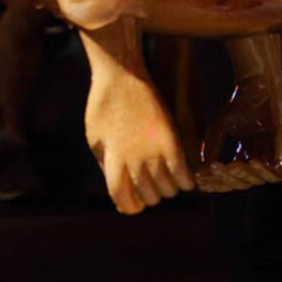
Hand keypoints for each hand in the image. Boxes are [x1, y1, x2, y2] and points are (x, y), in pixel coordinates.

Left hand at [85, 71, 194, 213]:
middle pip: (149, 196)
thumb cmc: (104, 105)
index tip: (132, 206)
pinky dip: (186, 183)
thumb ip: (105, 164)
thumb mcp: (94, 137)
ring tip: (164, 178)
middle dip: (149, 196)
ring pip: (168, 190)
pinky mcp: (171, 140)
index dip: (128, 206)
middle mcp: (134, 158)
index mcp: (112, 158)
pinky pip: (185, 177)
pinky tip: (182, 177)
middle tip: (149, 186)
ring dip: (167, 189)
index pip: (122, 197)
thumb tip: (118, 190)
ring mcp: (154, 150)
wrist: (120, 75)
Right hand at [196, 74, 281, 192]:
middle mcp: (261, 158)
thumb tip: (201, 172)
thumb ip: (212, 150)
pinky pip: (278, 173)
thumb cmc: (238, 104)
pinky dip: (263, 173)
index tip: (200, 180)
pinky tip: (250, 163)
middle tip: (213, 170)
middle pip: (244, 182)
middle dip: (227, 180)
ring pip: (259, 181)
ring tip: (230, 166)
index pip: (231, 177)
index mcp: (247, 154)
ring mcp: (274, 155)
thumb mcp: (219, 129)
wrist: (257, 86)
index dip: (216, 181)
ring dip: (243, 177)